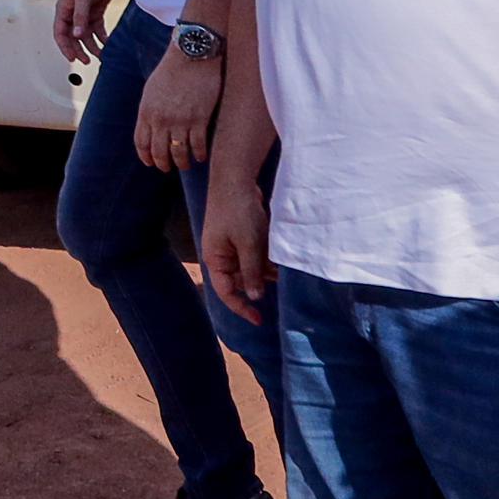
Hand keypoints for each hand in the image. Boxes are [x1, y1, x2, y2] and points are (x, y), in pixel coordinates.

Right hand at [52, 0, 118, 62]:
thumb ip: (81, 17)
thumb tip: (78, 36)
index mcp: (64, 9)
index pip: (60, 33)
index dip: (65, 47)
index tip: (73, 58)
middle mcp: (73, 13)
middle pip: (73, 37)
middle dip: (79, 49)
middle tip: (87, 60)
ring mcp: (85, 12)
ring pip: (86, 35)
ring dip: (92, 45)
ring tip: (100, 55)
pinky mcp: (97, 10)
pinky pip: (97, 28)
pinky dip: (102, 37)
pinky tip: (107, 43)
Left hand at [134, 42, 222, 169]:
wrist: (192, 55)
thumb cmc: (172, 69)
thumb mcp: (151, 89)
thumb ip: (149, 110)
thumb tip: (151, 127)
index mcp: (146, 112)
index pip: (141, 143)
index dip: (146, 157)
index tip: (151, 163)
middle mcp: (161, 120)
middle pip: (159, 152)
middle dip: (164, 164)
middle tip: (169, 168)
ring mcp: (180, 120)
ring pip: (179, 153)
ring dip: (182, 163)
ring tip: (186, 164)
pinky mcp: (200, 119)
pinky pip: (198, 145)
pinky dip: (199, 155)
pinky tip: (201, 157)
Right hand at [199, 165, 272, 318]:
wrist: (235, 178)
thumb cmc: (237, 210)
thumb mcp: (248, 244)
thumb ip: (252, 271)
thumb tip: (255, 297)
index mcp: (215, 260)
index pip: (227, 293)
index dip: (242, 308)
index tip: (259, 320)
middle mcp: (221, 256)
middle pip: (240, 281)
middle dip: (259, 284)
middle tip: (281, 284)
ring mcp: (231, 246)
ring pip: (250, 267)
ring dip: (265, 270)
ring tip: (283, 270)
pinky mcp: (241, 236)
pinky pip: (253, 255)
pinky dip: (265, 258)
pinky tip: (279, 257)